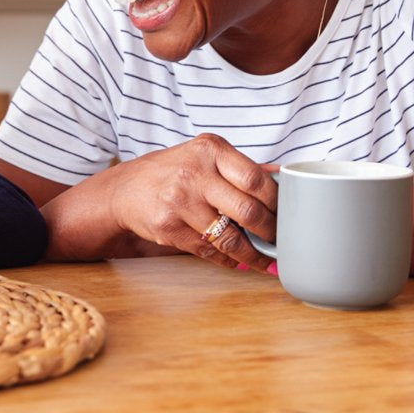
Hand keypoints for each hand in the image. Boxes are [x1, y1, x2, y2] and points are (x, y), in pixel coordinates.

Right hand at [101, 134, 278, 269]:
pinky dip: (228, 260)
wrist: (126, 190)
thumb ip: (242, 167)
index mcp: (210, 150)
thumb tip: (284, 177)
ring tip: (266, 261)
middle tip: (280, 240)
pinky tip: (237, 261)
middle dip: (270, 232)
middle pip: (247, 210)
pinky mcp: (168, 228)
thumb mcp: (205, 156)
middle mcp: (194, 174)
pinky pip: (209, 251)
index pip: (256, 179)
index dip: (277, 202)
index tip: (288, 214)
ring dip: (253, 255)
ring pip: (229, 238)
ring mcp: (179, 202)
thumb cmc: (172, 171)